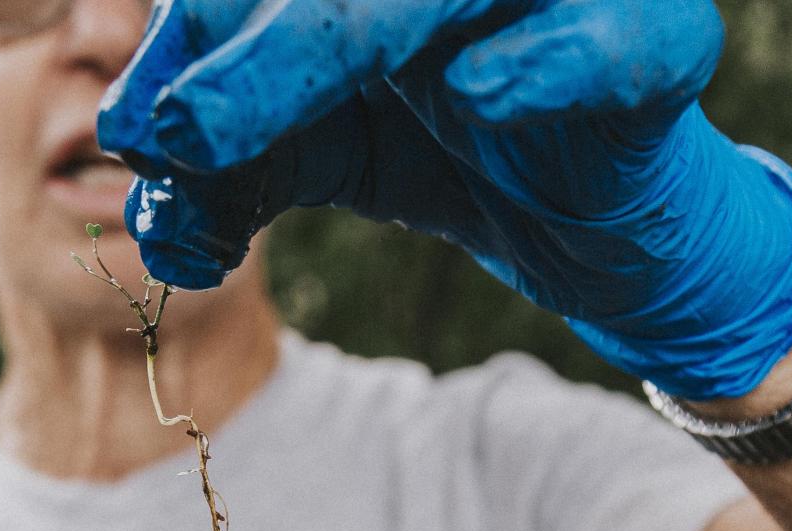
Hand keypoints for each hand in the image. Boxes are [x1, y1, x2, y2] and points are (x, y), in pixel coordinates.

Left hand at [95, 0, 791, 399]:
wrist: (594, 235)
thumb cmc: (447, 151)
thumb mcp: (310, 153)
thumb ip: (222, 153)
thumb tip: (131, 149)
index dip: (197, 34)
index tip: (134, 129)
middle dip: (251, 50)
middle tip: (174, 135)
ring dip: (331, 43)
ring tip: (239, 131)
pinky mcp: (660, 40)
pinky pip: (615, 40)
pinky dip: (546, 65)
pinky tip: (480, 98)